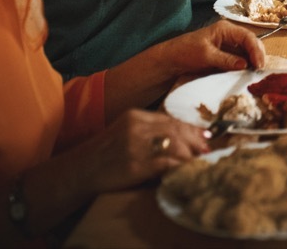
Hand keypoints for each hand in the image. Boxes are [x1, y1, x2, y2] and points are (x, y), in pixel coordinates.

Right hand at [76, 109, 209, 193]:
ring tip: (198, 162)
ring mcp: (135, 145)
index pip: (171, 119)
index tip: (206, 136)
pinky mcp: (135, 164)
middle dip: (195, 141)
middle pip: (176, 130)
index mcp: (135, 116)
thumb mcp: (125, 132)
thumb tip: (182, 137)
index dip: (192, 129)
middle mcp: (136, 127)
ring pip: (174, 145)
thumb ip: (149, 130)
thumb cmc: (105, 154)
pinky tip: (184, 171)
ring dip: (190, 155)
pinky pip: (165, 163)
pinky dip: (179, 167)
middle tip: (207, 150)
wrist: (79, 171)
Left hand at [157, 20, 265, 76]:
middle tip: (260, 70)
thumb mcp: (206, 55)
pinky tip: (248, 74)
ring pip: (248, 52)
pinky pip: (241, 60)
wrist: (171, 59)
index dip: (256, 50)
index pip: (247, 37)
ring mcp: (229, 46)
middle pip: (251, 43)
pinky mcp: (227, 56)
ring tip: (256, 73)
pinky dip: (246, 67)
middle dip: (257, 55)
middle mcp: (230, 36)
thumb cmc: (186, 52)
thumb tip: (244, 65)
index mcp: (225, 29)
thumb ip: (226, 59)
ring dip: (253, 62)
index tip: (258, 64)